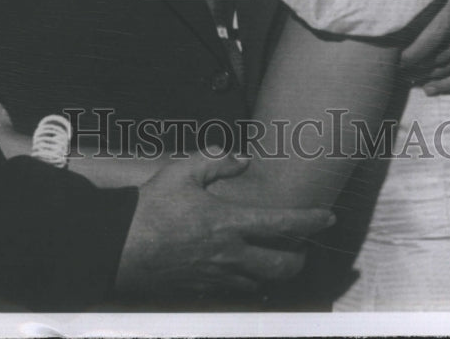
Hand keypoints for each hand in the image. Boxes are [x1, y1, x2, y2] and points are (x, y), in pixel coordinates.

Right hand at [114, 150, 334, 298]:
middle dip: (300, 258)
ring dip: (275, 272)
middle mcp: (231, 255)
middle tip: (302, 247)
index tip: (328, 217)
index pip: (284, 223)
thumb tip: (240, 159)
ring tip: (276, 258)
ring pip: (262, 283)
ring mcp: (217, 277)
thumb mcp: (183, 170)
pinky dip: (247, 283)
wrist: (121, 247)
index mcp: (230, 223)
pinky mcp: (201, 290)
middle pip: (283, 267)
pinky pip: (235, 291)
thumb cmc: (151, 207)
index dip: (311, 221)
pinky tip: (242, 272)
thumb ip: (215, 161)